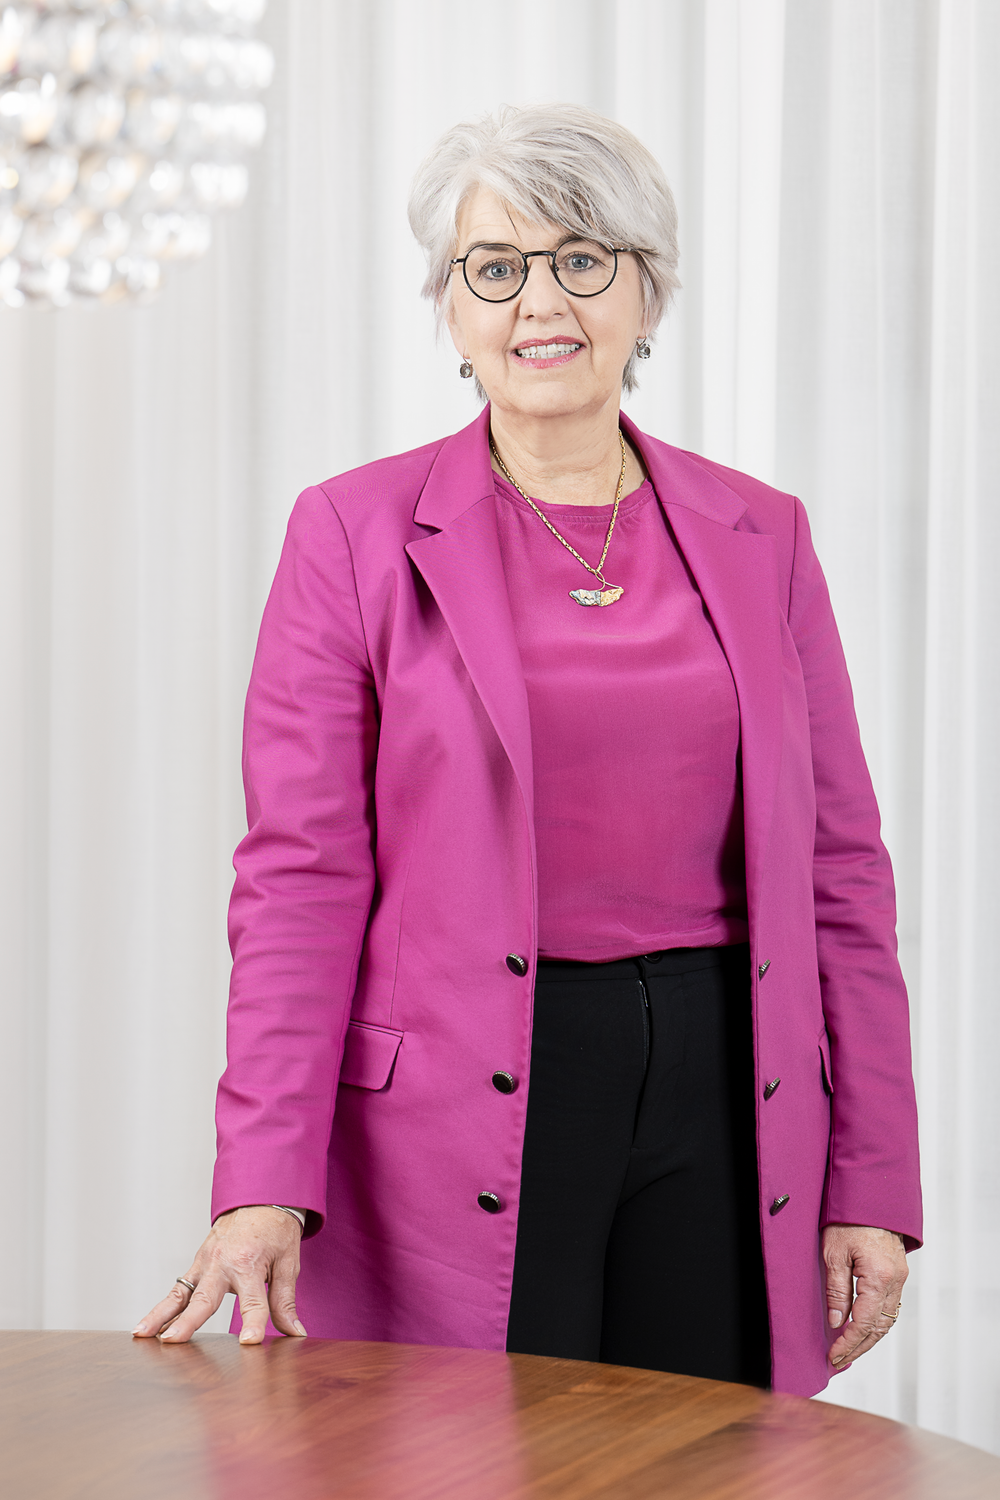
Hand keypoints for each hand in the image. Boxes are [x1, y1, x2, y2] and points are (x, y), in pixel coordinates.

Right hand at [132, 1206, 305, 1344]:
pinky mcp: (197, 1264)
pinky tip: (147, 1327)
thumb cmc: (276, 1230)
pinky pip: (177, 1289)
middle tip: (173, 1340)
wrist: (261, 1197)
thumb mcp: (288, 1263)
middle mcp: (223, 1263)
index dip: (254, 1323)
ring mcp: (206, 1263)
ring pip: (180, 1295)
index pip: (253, 1301)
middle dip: (189, 1321)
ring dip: (161, 1316)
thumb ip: (285, 1300)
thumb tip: (295, 1332)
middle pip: (205, 1298)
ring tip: (143, 1336)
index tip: (250, 1343)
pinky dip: (162, 1307)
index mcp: (250, 1263)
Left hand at [823, 1223, 907, 1369]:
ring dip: (869, 1338)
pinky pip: (890, 1307)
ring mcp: (900, 1277)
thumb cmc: (849, 1218)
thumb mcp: (834, 1253)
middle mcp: (895, 1280)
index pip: (864, 1323)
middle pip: (879, 1327)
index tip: (833, 1355)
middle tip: (839, 1360)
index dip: (848, 1343)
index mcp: (879, 1276)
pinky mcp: (899, 1273)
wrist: (871, 1194)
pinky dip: (877, 1323)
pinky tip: (863, 1329)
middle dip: (859, 1347)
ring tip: (849, 1351)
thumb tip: (837, 1322)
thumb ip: (836, 1290)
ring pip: (888, 1320)